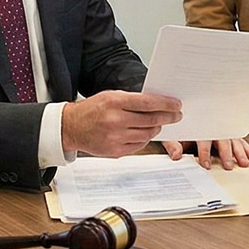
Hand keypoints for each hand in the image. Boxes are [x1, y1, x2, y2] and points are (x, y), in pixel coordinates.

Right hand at [61, 91, 182, 157]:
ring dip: (156, 128)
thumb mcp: (109, 96)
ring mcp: (115, 137)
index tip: (177, 105)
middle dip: (168, 117)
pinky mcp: (115, 151)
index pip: (148, 103)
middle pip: (151, 120)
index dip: (166, 104)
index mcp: (114, 102)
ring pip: (147, 134)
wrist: (71, 127)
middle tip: (176, 115)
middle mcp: (115, 120)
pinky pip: (139, 145)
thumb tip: (157, 104)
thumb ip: (132, 100)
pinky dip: (145, 138)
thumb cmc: (92, 109)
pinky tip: (144, 133)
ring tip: (158, 124)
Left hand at [162, 136, 248, 169]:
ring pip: (233, 140)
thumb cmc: (180, 128)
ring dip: (240, 152)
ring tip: (244, 163)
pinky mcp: (229, 134)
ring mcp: (223, 130)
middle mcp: (213, 128)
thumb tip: (176, 155)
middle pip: (222, 141)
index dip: (204, 153)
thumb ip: (173, 145)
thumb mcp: (172, 135)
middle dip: (225, 154)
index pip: (203, 141)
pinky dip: (247, 148)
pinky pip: (240, 140)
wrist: (185, 116)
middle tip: (228, 166)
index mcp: (199, 128)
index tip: (206, 164)